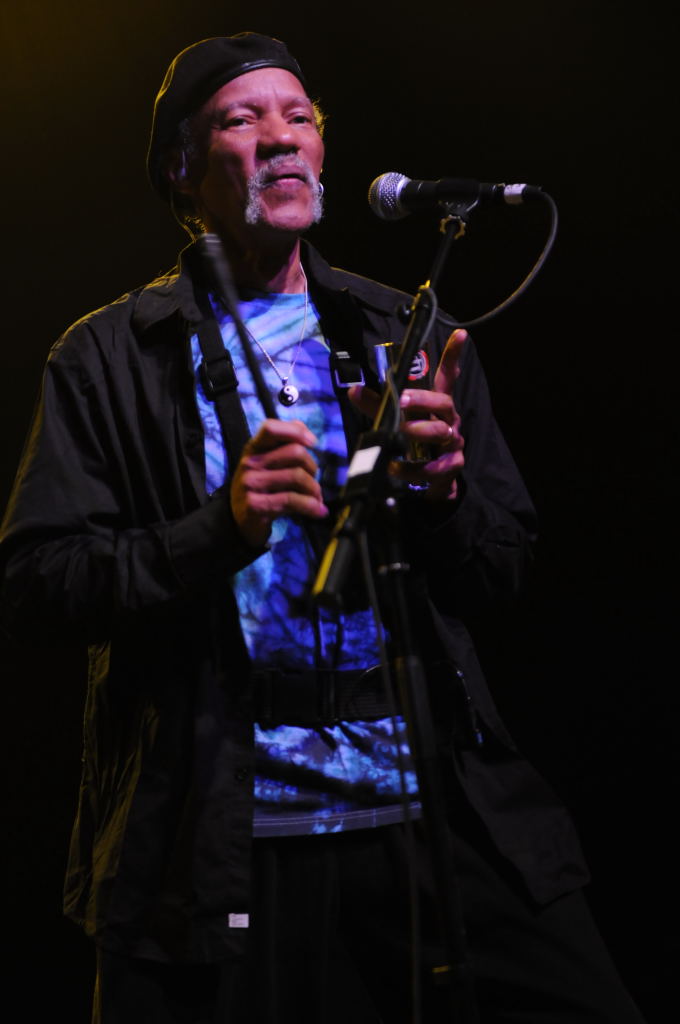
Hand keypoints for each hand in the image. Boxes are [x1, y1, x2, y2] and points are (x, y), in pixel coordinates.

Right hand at [230, 419, 328, 546]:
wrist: (237, 520)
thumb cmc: (260, 488)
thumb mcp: (267, 464)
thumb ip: (284, 445)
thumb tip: (307, 434)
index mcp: (254, 447)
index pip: (271, 428)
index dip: (296, 431)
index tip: (312, 443)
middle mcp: (250, 462)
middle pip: (295, 452)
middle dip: (312, 467)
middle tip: (312, 480)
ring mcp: (252, 483)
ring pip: (297, 476)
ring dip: (314, 489)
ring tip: (316, 498)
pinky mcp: (256, 504)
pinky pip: (292, 500)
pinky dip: (311, 506)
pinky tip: (319, 511)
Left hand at [348, 329, 466, 500]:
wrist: (434, 484)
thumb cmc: (416, 445)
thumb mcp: (397, 421)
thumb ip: (378, 406)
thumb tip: (353, 390)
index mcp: (437, 405)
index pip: (447, 377)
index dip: (453, 356)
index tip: (461, 333)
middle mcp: (449, 419)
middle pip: (444, 402)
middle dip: (423, 399)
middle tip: (403, 400)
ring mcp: (453, 442)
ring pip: (441, 432)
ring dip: (420, 431)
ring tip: (402, 432)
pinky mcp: (451, 466)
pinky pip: (435, 466)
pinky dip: (413, 468)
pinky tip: (396, 467)